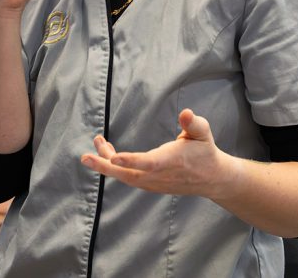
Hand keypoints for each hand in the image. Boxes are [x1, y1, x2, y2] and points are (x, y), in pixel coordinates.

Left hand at [80, 109, 230, 197]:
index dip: (131, 161)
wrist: (211, 178)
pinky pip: (128, 177)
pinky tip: (106, 153)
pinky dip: (115, 167)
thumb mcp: (203, 133)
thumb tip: (185, 112)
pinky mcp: (150, 184)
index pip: (149, 163)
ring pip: (125, 176)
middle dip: (105, 166)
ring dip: (106, 162)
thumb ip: (194, 123)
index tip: (114, 158)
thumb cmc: (204, 151)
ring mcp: (153, 183)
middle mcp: (159, 176)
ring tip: (97, 142)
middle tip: (85, 157)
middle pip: (128, 174)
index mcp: (171, 161)